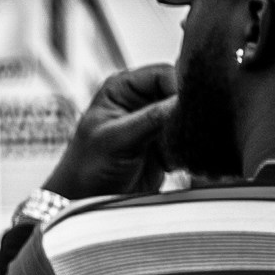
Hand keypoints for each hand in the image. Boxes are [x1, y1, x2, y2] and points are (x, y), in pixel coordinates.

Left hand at [42, 62, 177, 202]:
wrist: (86, 201)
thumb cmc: (87, 168)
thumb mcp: (116, 139)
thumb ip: (149, 118)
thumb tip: (181, 101)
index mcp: (121, 88)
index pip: (163, 73)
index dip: (177, 87)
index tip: (184, 107)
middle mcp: (139, 100)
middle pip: (179, 92)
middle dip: (184, 110)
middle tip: (185, 129)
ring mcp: (153, 121)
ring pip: (186, 114)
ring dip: (186, 130)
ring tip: (174, 148)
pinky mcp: (164, 142)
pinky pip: (187, 135)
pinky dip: (187, 146)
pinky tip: (173, 161)